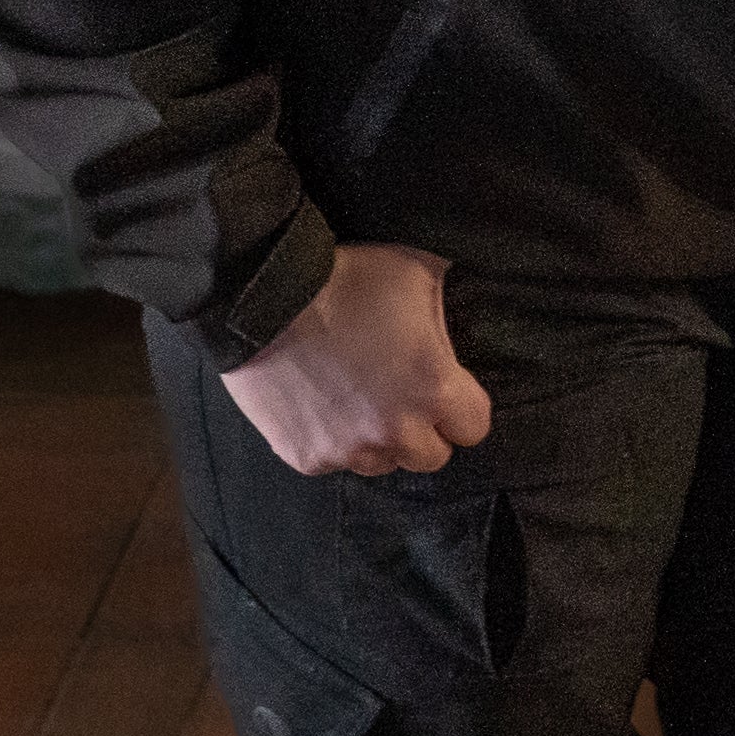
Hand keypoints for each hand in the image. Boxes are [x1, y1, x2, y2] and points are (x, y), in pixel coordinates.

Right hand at [222, 243, 490, 476]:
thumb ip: (449, 301)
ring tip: (357, 399)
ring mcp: (347, 449)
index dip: (462, 408)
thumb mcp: (417, 272)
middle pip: (431, 457)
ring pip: (381, 463)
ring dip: (377, 440)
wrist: (261, 295)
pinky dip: (330, 441)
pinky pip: (332, 461)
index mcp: (434, 389)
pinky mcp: (305, 457)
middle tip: (400, 396)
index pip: (473, 428)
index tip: (445, 390)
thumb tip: (473, 286)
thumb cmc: (346, 278)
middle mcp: (394, 430)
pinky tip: (320, 404)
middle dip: (423, 431)